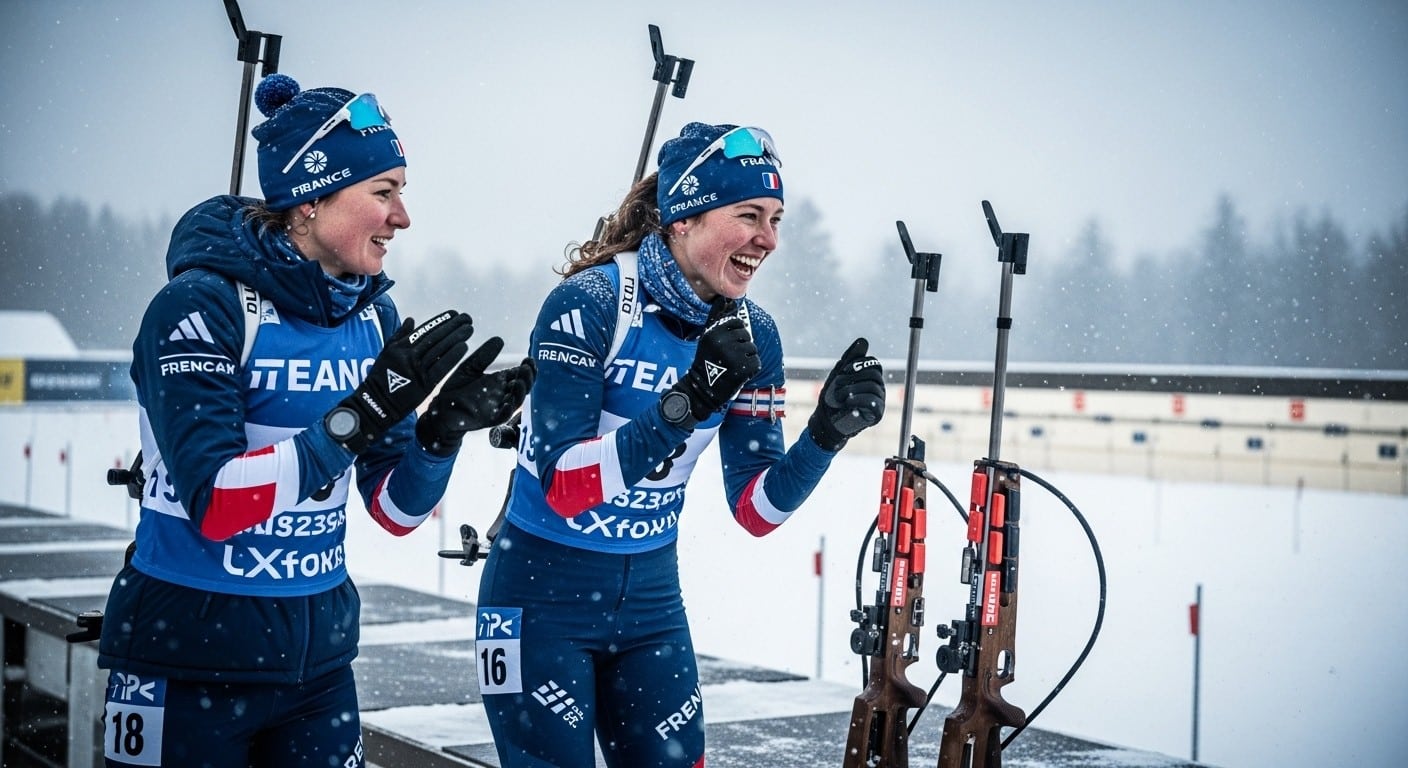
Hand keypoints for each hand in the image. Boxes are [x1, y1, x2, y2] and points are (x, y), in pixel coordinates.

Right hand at [326, 311, 473, 453]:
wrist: (375, 404)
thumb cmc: (380, 378)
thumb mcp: (386, 353)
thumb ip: (400, 335)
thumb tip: (412, 320)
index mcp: (400, 347)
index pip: (425, 330)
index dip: (441, 321)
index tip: (454, 314)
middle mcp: (409, 355)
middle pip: (435, 337)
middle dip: (452, 326)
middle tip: (466, 318)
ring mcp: (416, 369)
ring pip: (439, 349)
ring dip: (456, 337)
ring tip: (468, 329)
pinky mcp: (423, 384)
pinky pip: (440, 367)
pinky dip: (452, 356)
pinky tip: (463, 346)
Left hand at [416, 337, 536, 456]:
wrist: (441, 407)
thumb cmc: (456, 387)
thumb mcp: (470, 367)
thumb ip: (484, 356)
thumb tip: (499, 339)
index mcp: (500, 381)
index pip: (519, 374)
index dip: (527, 367)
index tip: (529, 359)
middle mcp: (502, 393)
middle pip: (522, 386)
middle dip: (528, 378)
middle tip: (527, 368)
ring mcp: (497, 406)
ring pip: (516, 400)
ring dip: (521, 392)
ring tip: (520, 381)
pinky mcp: (489, 418)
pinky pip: (503, 416)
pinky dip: (508, 410)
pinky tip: (509, 402)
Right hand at [665, 297, 760, 425]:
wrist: (702, 390)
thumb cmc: (706, 362)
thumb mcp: (707, 338)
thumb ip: (716, 319)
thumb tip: (722, 298)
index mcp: (715, 333)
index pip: (738, 323)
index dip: (736, 334)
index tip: (728, 344)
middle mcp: (724, 342)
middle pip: (746, 336)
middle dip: (741, 346)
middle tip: (728, 357)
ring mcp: (735, 355)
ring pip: (752, 348)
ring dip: (746, 357)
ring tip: (732, 366)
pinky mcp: (745, 368)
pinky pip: (756, 361)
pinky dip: (750, 369)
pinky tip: (737, 373)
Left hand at [808, 338, 884, 450]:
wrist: (826, 420)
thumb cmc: (832, 397)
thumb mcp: (839, 373)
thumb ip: (851, 357)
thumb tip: (863, 341)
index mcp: (871, 377)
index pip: (874, 363)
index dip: (858, 364)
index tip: (843, 371)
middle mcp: (879, 388)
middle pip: (875, 374)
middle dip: (853, 376)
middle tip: (838, 384)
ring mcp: (879, 401)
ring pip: (872, 387)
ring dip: (851, 389)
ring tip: (839, 397)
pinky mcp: (876, 414)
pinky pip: (873, 402)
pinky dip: (857, 399)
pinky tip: (847, 402)